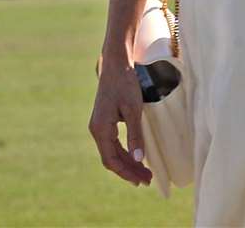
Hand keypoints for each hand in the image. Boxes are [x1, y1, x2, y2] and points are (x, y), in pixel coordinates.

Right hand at [89, 55, 152, 186]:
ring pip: (112, 152)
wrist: (115, 64)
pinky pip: (113, 143)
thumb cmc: (125, 83)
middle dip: (129, 170)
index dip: (126, 172)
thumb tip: (139, 158)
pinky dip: (124, 152)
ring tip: (144, 173)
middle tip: (147, 180)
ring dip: (127, 163)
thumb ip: (135, 134)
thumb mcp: (133, 109)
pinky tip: (136, 156)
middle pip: (111, 159)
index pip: (111, 160)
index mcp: (101, 129)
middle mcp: (96, 130)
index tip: (141, 181)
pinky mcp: (105, 121)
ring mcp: (99, 126)